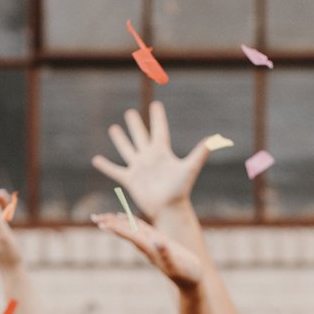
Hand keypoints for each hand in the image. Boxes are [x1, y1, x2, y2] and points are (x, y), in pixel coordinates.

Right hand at [91, 101, 210, 217]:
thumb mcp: (190, 167)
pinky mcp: (130, 180)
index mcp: (162, 152)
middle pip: (140, 136)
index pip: (159, 129)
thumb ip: (201, 152)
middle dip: (135, 124)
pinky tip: (96, 160)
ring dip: (120, 139)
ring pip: (127, 149)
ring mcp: (139, 168)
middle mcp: (149, 157)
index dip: (158, 117)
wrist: (169, 209)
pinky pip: (115, 170)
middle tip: (129, 112)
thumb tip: (216, 138)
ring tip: (114, 129)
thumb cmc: (180, 190)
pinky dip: (105, 166)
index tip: (156, 105)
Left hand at [92, 213, 204, 288]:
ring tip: (104, 217)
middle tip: (93, 218)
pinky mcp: (158, 242)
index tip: (101, 224)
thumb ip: (166, 253)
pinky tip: (126, 218)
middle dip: (110, 225)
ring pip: (132, 230)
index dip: (117, 229)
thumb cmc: (187, 273)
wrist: (192, 281)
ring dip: (117, 223)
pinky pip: (142, 230)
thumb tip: (157, 242)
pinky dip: (132, 222)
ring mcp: (152, 244)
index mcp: (150, 249)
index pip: (130, 236)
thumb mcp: (178, 263)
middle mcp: (147, 247)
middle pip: (126, 233)